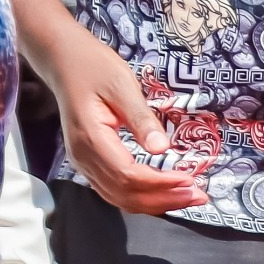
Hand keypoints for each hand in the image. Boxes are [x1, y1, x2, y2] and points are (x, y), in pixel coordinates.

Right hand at [47, 27, 206, 213]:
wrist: (64, 60)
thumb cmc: (93, 67)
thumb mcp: (122, 85)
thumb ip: (141, 119)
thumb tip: (161, 148)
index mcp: (91, 138)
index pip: (128, 175)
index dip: (161, 183)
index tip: (190, 180)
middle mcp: (83, 156)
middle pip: (124, 194)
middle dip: (164, 199)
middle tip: (199, 195)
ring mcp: (83, 161)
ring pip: (119, 197)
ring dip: (155, 203)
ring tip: (188, 197)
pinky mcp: (88, 160)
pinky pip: (114, 189)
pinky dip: (141, 196)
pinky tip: (164, 193)